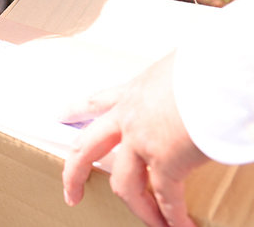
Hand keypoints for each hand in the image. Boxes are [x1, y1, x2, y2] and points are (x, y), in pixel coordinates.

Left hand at [61, 54, 207, 226]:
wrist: (215, 72)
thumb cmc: (203, 64)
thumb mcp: (175, 68)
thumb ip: (172, 84)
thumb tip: (190, 87)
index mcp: (132, 92)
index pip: (95, 102)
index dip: (75, 111)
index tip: (59, 116)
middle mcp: (128, 118)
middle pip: (87, 149)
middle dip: (74, 173)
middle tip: (70, 192)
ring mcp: (142, 142)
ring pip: (125, 184)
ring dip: (139, 207)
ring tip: (149, 223)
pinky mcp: (166, 162)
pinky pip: (165, 197)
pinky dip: (172, 216)